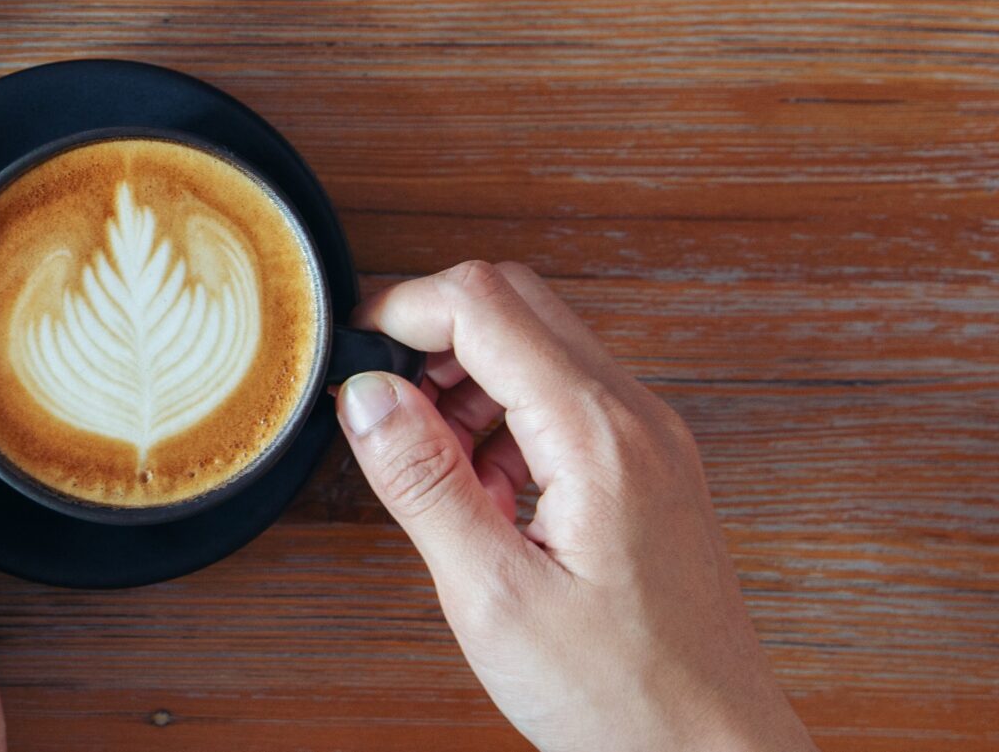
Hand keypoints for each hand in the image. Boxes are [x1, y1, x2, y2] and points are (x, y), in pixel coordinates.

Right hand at [340, 262, 815, 751]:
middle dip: (432, 333)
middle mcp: (635, 417)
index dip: (401, 309)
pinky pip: (565, 399)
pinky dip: (505, 419)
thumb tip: (367, 394)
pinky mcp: (646, 469)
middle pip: (516, 302)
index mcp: (598, 435)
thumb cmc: (622, 696)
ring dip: (467, 379)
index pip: (484, 304)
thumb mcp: (494, 596)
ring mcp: (648, 440)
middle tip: (380, 403)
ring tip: (435, 469)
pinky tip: (483, 495)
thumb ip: (424, 482)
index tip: (350, 353)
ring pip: (540, 345)